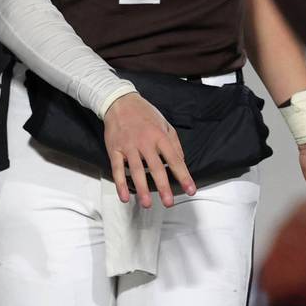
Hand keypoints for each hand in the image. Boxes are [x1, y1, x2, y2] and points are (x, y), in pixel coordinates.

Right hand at [103, 92, 196, 208]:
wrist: (120, 102)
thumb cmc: (144, 114)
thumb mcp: (164, 123)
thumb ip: (174, 142)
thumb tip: (181, 161)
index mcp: (160, 135)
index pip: (174, 159)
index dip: (183, 175)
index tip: (191, 190)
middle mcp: (145, 142)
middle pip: (156, 167)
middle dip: (163, 186)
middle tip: (169, 203)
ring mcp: (129, 146)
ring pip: (136, 170)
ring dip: (142, 189)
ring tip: (147, 203)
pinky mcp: (115, 149)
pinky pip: (117, 169)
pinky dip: (120, 184)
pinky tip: (125, 197)